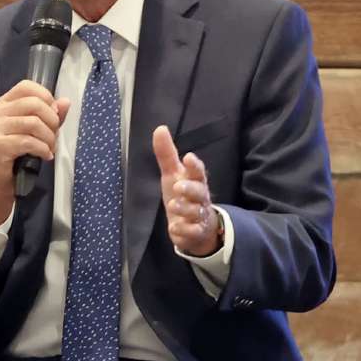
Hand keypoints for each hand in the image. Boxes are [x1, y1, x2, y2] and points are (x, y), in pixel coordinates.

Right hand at [0, 80, 70, 225]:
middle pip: (34, 104)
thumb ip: (52, 115)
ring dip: (49, 138)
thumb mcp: (39, 131)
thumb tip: (65, 102)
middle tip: (54, 136)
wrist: (2, 180)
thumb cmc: (20, 153)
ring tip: (50, 148)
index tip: (53, 114)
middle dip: (52, 121)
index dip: (45, 97)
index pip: (26, 86)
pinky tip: (45, 156)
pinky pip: (28, 141)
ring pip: (33, 123)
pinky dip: (43, 149)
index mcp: (5, 104)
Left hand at [153, 125, 221, 256]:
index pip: (198, 172)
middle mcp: (199, 198)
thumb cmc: (183, 195)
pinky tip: (175, 227)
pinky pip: (192, 232)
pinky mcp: (195, 232)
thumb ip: (166, 154)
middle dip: (191, 189)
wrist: (196, 227)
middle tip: (178, 186)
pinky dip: (184, 230)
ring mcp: (199, 216)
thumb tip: (160, 128)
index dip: (194, 165)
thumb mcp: (172, 174)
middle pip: (200, 192)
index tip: (188, 157)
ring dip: (185, 208)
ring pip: (196, 212)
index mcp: (195, 181)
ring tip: (174, 205)